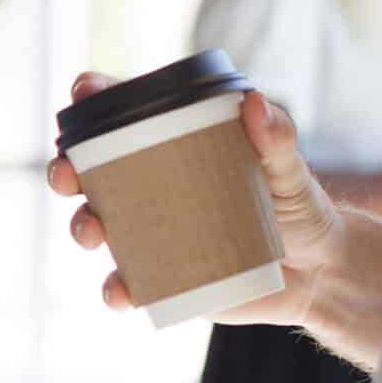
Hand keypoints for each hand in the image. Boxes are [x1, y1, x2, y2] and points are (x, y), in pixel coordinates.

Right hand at [45, 71, 349, 327]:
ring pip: (95, 226)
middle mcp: (149, 189)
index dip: (94, 101)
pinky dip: (115, 289)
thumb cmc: (297, 207)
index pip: (123, 118)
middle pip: (88, 173)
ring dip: (81, 226)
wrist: (317, 273)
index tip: (84, 91)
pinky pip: (124, 285)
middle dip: (64, 170)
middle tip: (67, 174)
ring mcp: (149, 235)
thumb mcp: (290, 169)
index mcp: (172, 149)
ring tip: (93, 231)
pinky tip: (120, 291)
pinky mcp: (159, 279)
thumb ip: (276, 138)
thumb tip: (254, 103)